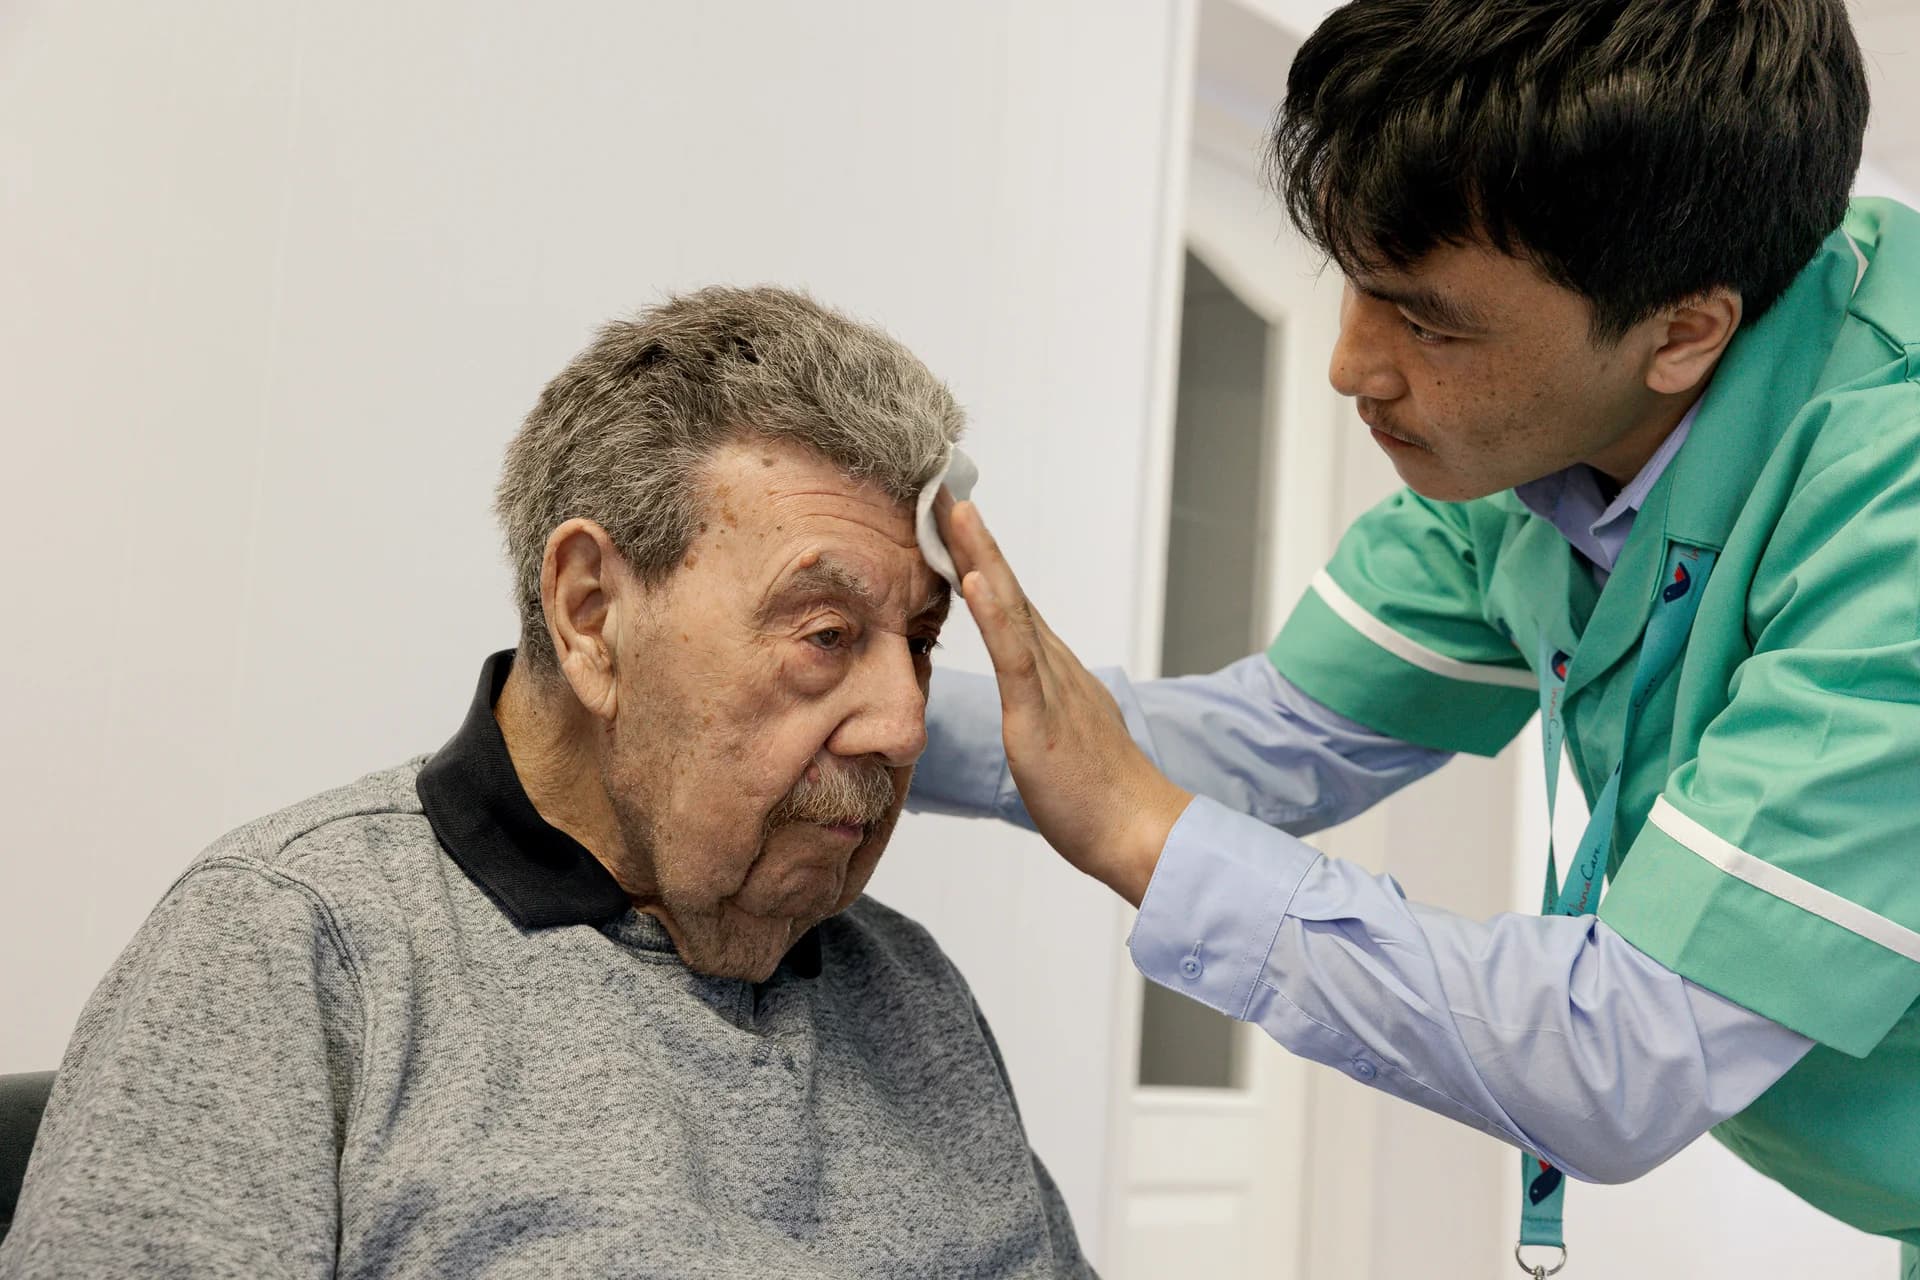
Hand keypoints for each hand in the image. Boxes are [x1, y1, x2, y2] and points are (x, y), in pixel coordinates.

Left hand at [937, 498, 1192, 905]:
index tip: (952, 516)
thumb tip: (1023, 691)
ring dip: (982, 556)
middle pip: (1009, 589)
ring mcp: (1050, 687)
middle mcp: (1054, 665)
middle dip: (975, 538)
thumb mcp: (1057, 737)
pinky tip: (975, 580)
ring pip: (1011, 609)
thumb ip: (1040, 705)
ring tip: (956, 511)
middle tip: (944, 487)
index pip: (1011, 602)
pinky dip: (996, 615)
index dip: (981, 558)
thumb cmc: (1098, 797)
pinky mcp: (1041, 717)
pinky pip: (1016, 659)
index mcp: (1053, 671)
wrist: (1139, 833)